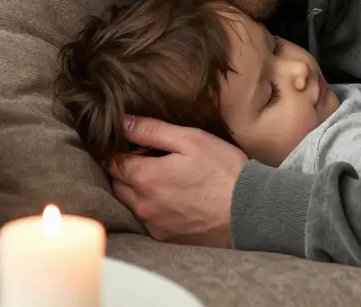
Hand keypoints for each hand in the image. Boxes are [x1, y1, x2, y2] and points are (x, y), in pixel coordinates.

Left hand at [108, 116, 246, 246]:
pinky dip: (151, 208)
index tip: (128, 142)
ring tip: (159, 178)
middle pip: (116, 183)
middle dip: (124, 169)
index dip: (117, 148)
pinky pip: (147, 220)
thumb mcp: (191, 139)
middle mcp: (142, 204)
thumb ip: (152, 130)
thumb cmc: (223, 171)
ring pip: (129, 203)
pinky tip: (171, 199)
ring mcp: (154, 224)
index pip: (111, 161)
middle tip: (143, 157)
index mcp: (144, 177)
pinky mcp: (167, 237)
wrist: (249, 211)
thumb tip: (122, 123)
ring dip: (135, 190)